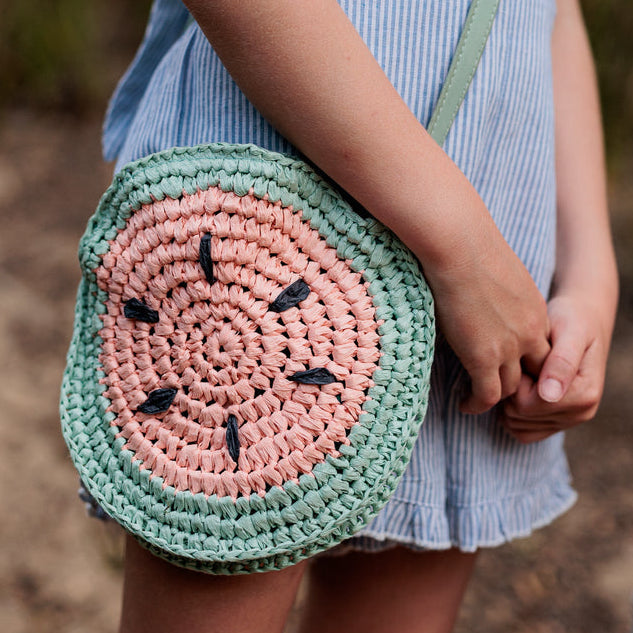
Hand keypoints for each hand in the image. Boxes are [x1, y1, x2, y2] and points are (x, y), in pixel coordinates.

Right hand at [424, 214, 551, 415]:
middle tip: (495, 388)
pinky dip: (477, 405)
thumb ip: (498, 293)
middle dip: (518, 384)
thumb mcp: (498, 273)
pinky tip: (465, 404)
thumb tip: (479, 293)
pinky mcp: (484, 357)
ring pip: (511, 388)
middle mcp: (530, 332)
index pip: (539, 349)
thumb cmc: (469, 248)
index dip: (523, 361)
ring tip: (476, 399)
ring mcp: (509, 347)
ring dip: (495, 397)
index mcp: (536, 310)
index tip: (505, 365)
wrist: (460, 246)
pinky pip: (486, 395)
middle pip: (533, 373)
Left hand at [501, 294, 610, 442]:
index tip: (525, 357)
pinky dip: (511, 413)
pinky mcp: (556, 423)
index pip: (527, 403)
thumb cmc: (571, 320)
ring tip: (524, 373)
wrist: (581, 321)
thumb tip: (549, 395)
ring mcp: (568, 421)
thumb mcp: (569, 332)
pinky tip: (519, 388)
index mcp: (584, 394)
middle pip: (518, 414)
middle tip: (523, 362)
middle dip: (512, 388)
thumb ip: (561, 362)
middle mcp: (580, 413)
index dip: (517, 380)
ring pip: (516, 424)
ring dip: (510, 399)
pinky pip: (521, 432)